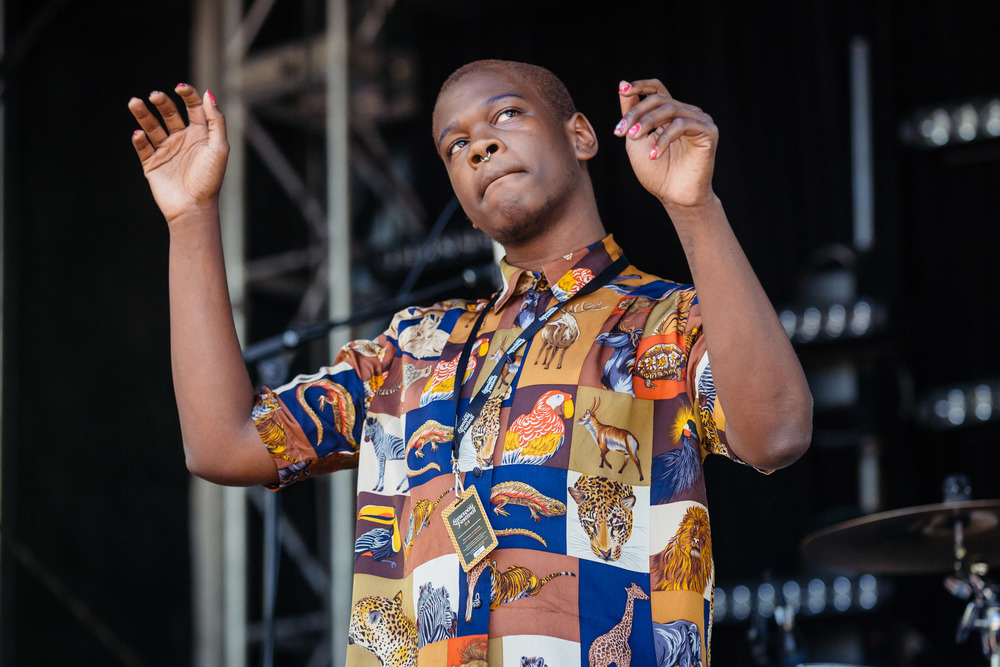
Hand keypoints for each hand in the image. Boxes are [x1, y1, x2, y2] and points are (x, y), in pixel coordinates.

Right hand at [128, 85, 228, 224]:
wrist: (193, 207)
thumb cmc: (210, 179)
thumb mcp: (219, 148)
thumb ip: (216, 121)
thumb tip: (208, 94)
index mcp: (201, 134)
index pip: (193, 107)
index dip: (188, 95)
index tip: (179, 88)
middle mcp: (183, 139)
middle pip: (169, 113)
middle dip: (162, 102)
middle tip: (155, 96)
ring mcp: (166, 151)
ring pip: (151, 126)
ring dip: (143, 114)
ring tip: (134, 102)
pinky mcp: (152, 164)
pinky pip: (142, 147)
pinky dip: (139, 139)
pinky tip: (138, 134)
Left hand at [614, 79, 717, 209]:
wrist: (675, 197)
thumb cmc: (656, 173)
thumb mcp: (635, 141)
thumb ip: (630, 114)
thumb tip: (622, 83)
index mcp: (670, 114)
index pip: (657, 90)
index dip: (640, 85)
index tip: (623, 90)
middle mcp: (686, 113)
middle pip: (659, 100)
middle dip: (636, 114)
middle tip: (621, 131)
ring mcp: (699, 121)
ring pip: (669, 110)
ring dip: (646, 123)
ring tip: (632, 138)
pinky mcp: (708, 131)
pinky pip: (682, 125)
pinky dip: (664, 139)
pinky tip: (654, 155)